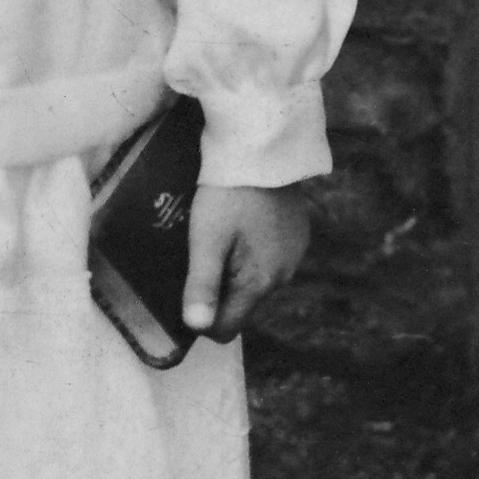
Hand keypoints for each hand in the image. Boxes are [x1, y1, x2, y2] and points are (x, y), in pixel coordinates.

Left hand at [182, 182, 310, 340]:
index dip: (201, 319)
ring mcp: (293, 256)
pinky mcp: (296, 237)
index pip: (227, 327)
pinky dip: (247, 253)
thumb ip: (202, 285)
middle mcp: (283, 276)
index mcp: (261, 282)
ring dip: (231, 271)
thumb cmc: (228, 194)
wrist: (263, 150)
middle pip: (240, 305)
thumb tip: (197, 328)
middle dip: (216, 292)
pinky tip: (235, 227)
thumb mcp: (206, 240)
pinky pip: (266, 260)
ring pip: (253, 282)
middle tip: (194, 257)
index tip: (183, 292)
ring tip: (214, 239)